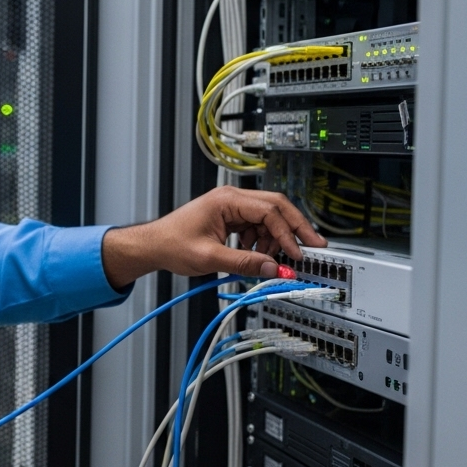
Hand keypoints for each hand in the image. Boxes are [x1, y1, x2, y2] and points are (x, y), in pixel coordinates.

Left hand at [101, 187, 326, 288]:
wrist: (152, 245)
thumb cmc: (171, 244)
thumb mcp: (210, 257)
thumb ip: (244, 263)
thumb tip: (273, 268)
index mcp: (226, 199)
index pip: (269, 211)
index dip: (287, 233)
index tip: (297, 252)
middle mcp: (231, 198)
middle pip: (276, 207)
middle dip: (295, 228)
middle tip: (314, 246)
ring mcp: (231, 206)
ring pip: (268, 218)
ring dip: (275, 239)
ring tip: (270, 258)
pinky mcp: (230, 217)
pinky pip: (257, 226)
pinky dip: (262, 240)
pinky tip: (255, 253)